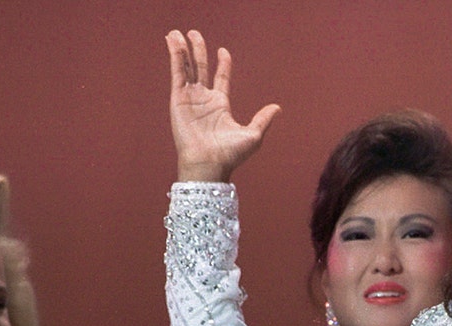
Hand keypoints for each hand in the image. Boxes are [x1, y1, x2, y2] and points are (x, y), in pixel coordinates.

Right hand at [166, 29, 279, 181]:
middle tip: (195, 34)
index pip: (221, 78)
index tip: (223, 51)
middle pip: (201, 68)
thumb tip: (277, 107)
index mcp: (220, 105)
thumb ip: (263, 119)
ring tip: (179, 33)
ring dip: (182, 50)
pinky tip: (174, 42)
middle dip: (198, 51)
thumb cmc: (230, 155)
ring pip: (186, 68)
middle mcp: (204, 100)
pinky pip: (177, 73)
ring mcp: (190, 99)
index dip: (222, 64)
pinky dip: (175, 57)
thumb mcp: (253, 135)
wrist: (209, 165)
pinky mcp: (178, 100)